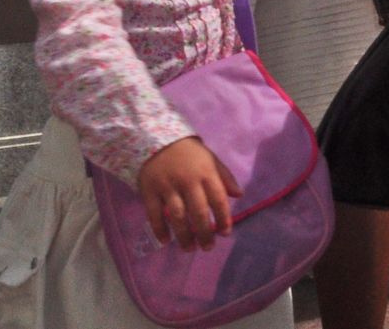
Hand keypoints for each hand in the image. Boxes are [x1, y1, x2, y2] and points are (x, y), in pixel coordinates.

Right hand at [138, 136, 240, 250]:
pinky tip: (165, 241)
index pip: (218, 199)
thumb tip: (239, 195)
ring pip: (177, 216)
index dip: (224, 218)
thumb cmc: (189, 153)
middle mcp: (188, 181)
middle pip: (198, 212)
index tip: (225, 233)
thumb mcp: (211, 159)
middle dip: (205, 233)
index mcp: (206, 173)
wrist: (157, 140)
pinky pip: (154, 214)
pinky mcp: (149, 191)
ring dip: (184, 236)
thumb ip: (225, 177)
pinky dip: (159, 229)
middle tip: (208, 247)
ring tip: (190, 249)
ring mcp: (168, 187)